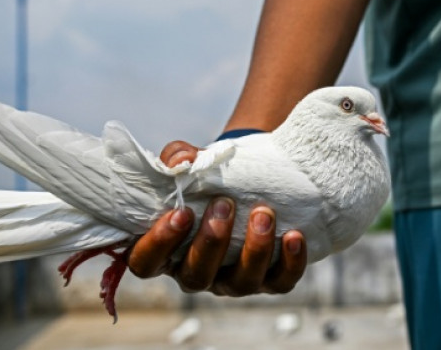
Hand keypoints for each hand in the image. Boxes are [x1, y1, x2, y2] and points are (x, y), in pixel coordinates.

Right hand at [126, 140, 307, 294]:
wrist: (247, 180)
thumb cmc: (208, 178)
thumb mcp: (189, 162)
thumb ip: (178, 158)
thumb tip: (181, 161)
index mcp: (166, 250)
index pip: (146, 262)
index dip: (158, 244)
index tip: (180, 212)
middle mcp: (197, 272)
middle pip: (196, 276)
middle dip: (211, 242)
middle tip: (224, 204)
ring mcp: (234, 280)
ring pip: (241, 282)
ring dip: (253, 249)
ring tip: (262, 213)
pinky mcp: (270, 280)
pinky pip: (281, 282)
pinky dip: (291, 262)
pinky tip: (294, 236)